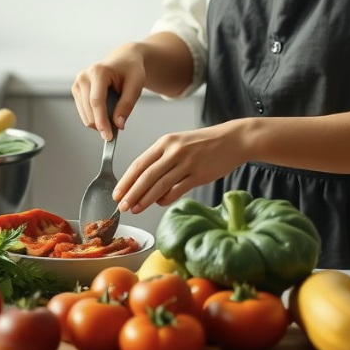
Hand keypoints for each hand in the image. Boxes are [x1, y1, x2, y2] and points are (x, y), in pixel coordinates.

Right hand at [71, 42, 145, 139]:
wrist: (124, 59)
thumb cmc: (131, 70)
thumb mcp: (136, 85)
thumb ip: (127, 104)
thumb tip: (118, 124)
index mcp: (98, 71)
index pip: (97, 102)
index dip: (102, 121)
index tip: (108, 137)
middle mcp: (84, 76)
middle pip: (89, 110)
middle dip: (102, 125)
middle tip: (116, 131)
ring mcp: (78, 83)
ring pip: (84, 114)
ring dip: (98, 122)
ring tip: (114, 117)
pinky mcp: (76, 89)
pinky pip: (83, 112)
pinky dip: (94, 117)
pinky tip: (106, 113)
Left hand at [112, 120, 248, 213]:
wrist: (232, 140)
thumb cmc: (204, 143)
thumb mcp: (179, 143)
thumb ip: (162, 159)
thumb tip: (145, 181)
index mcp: (165, 142)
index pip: (139, 163)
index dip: (126, 180)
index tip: (117, 193)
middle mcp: (174, 151)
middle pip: (146, 176)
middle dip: (132, 193)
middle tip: (122, 206)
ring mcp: (187, 163)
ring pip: (160, 185)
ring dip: (145, 200)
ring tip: (135, 209)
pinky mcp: (199, 175)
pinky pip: (177, 190)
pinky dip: (166, 199)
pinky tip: (159, 203)